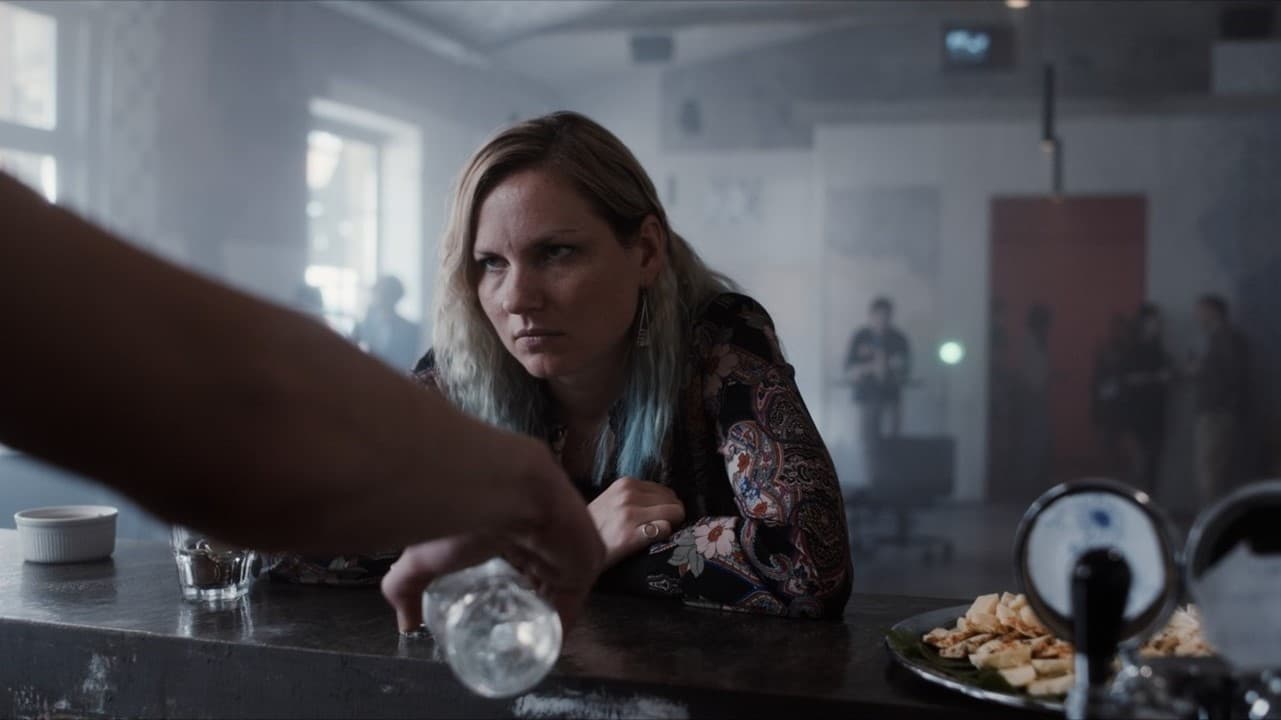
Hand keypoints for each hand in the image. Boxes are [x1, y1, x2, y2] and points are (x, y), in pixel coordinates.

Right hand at [381, 434, 603, 632]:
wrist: (508, 489)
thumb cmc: (464, 515)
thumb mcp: (423, 556)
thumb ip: (404, 586)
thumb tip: (404, 623)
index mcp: (510, 527)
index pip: (512, 563)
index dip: (504, 591)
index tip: (488, 618)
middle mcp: (541, 535)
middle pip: (538, 580)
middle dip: (524, 608)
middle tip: (505, 639)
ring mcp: (567, 546)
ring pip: (557, 592)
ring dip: (542, 617)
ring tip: (523, 646)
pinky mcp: (587, 560)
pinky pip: (574, 600)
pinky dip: (559, 623)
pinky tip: (543, 644)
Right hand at [587, 476, 685, 568]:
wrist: (574, 549)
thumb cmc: (595, 527)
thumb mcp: (611, 500)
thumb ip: (635, 496)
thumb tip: (667, 501)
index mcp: (625, 484)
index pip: (666, 491)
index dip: (667, 507)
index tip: (659, 519)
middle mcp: (628, 495)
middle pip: (673, 502)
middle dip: (672, 516)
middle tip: (659, 529)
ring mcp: (629, 514)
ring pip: (674, 513)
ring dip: (670, 526)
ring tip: (655, 535)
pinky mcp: (630, 535)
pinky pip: (665, 529)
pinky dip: (663, 536)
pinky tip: (650, 542)